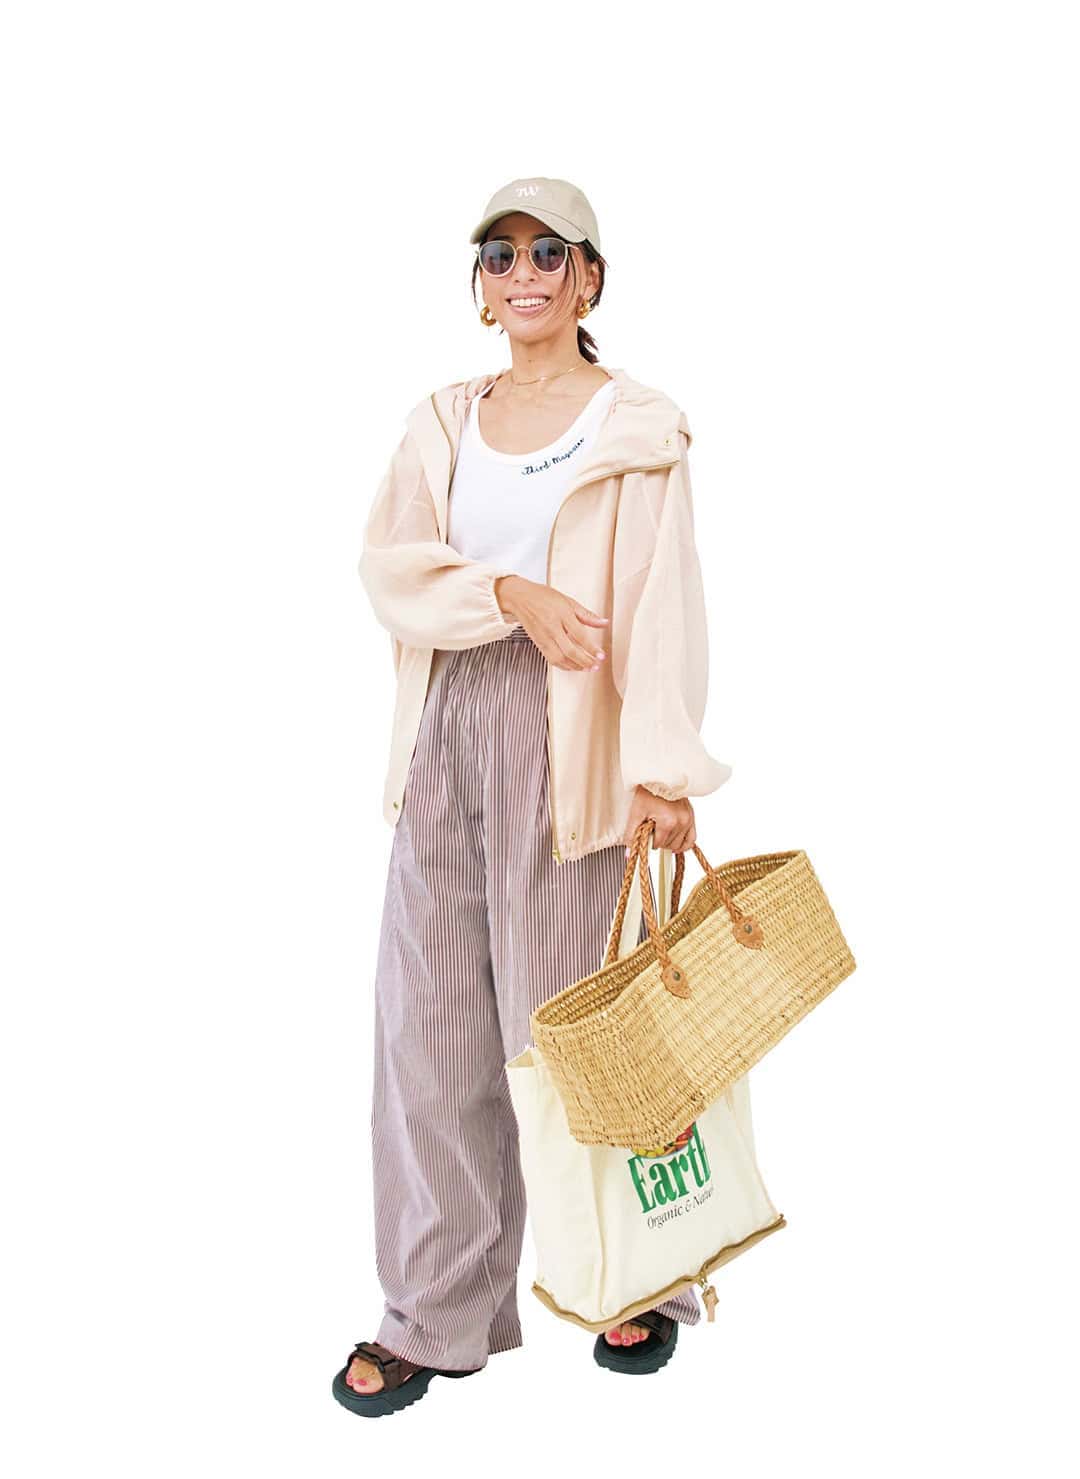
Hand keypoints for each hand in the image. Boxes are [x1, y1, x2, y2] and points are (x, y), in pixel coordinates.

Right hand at [494, 575, 609, 671]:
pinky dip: (564, 666)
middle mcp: (552, 627)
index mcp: (562, 614)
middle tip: (596, 665)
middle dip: (585, 661)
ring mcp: (544, 637)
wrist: (521, 598)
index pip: (580, 635)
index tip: (601, 655)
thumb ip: (587, 615)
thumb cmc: (543, 597)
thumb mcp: (569, 601)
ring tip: (587, 668)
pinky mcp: (538, 644)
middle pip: (570, 650)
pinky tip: (572, 666)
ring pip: (560, 658)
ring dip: (575, 666)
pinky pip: (551, 659)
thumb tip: (603, 622)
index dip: (591, 648)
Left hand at [623, 786, 696, 854]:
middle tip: (651, 829)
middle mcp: (681, 822)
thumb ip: (632, 834)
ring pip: (679, 844)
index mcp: (668, 822)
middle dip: (658, 841)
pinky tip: (675, 846)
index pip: (657, 844)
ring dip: (669, 842)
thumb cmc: (647, 792)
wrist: (660, 777)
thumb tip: (629, 853)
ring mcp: (688, 820)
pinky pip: (691, 839)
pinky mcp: (692, 817)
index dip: (648, 841)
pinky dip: (683, 845)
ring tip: (660, 832)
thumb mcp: (636, 812)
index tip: (644, 832)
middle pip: (668, 845)